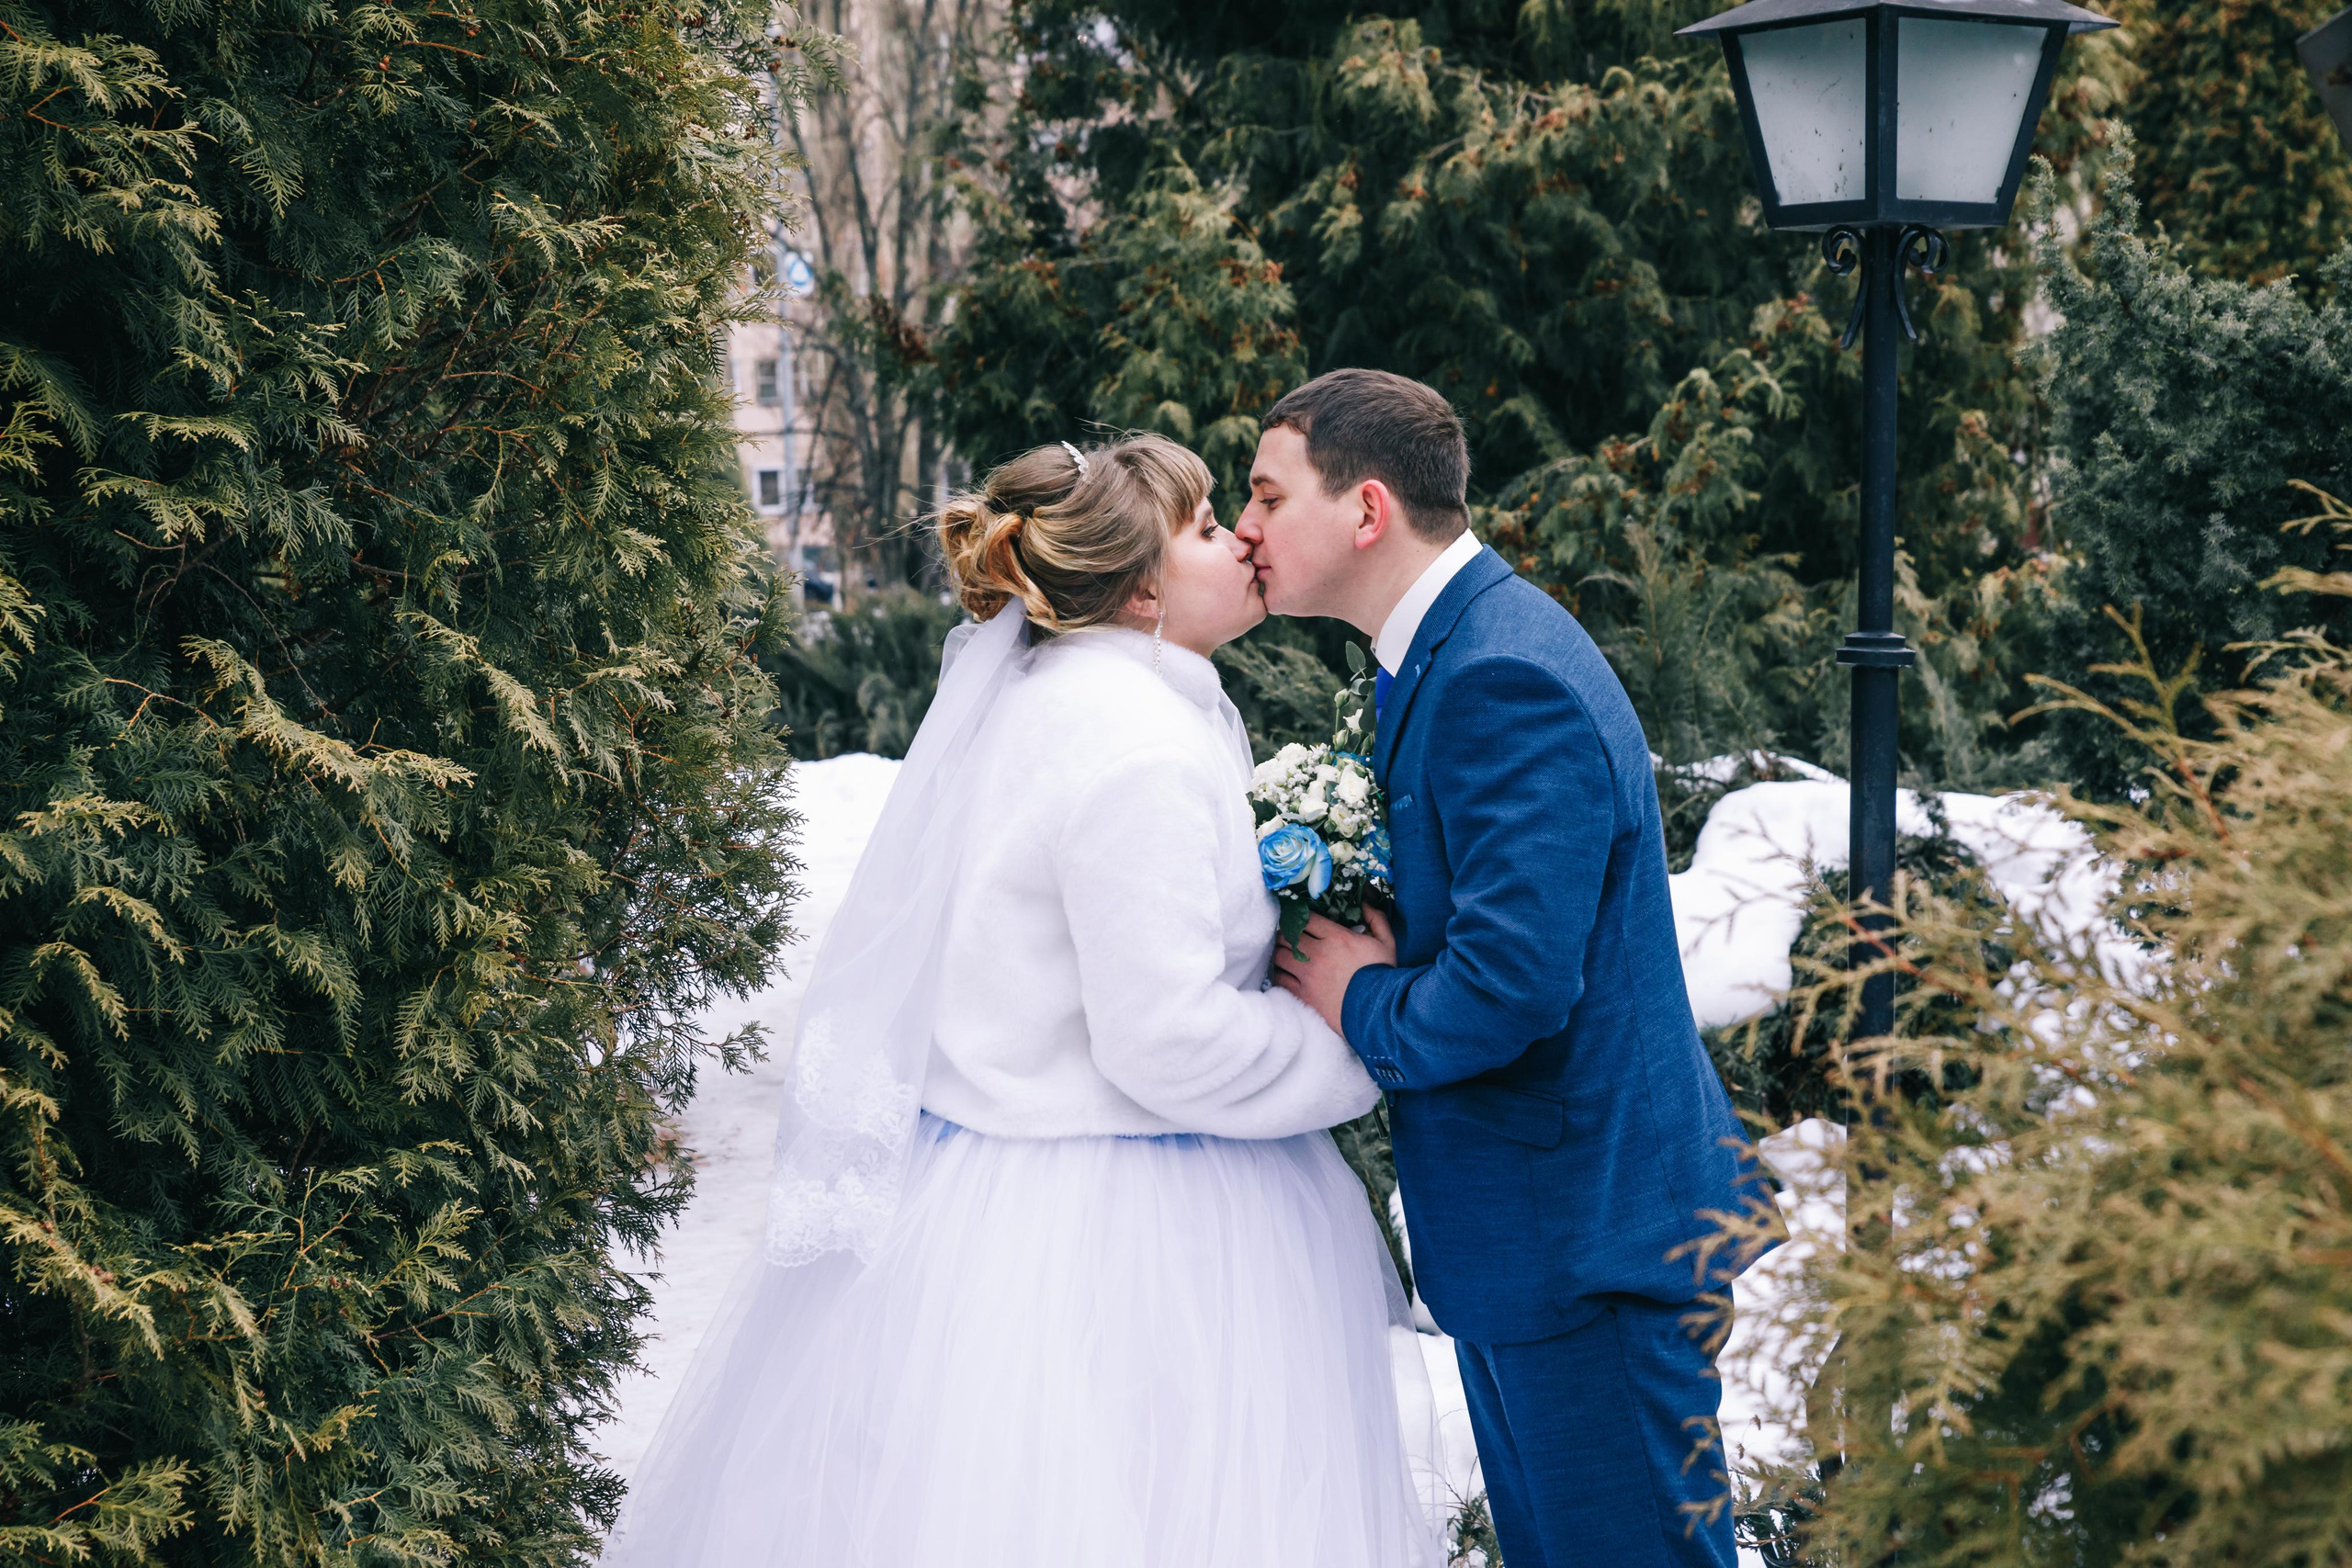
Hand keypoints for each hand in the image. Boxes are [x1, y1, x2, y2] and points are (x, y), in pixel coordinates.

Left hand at [1270, 907, 1396, 1035]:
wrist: (1378, 1011)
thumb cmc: (1382, 974)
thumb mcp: (1386, 942)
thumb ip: (1376, 919)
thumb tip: (1366, 904)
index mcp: (1336, 937)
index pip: (1307, 918)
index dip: (1300, 916)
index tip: (1299, 918)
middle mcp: (1318, 954)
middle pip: (1287, 936)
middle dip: (1286, 933)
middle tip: (1289, 936)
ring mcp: (1308, 975)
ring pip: (1280, 957)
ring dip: (1281, 953)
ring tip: (1285, 954)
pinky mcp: (1304, 995)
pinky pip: (1281, 980)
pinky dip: (1280, 974)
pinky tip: (1286, 973)